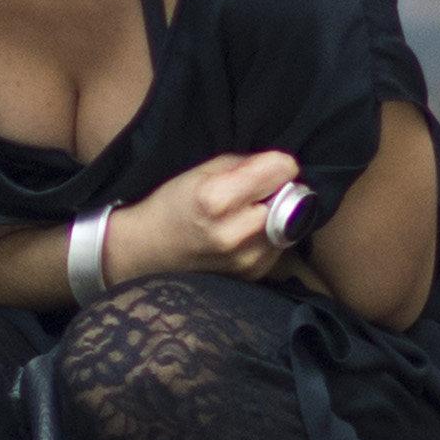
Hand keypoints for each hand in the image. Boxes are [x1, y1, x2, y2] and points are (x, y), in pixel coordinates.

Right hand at [112, 151, 305, 287]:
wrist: (148, 249)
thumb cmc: (173, 204)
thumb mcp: (202, 170)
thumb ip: (245, 163)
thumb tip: (282, 166)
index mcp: (218, 198)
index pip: (283, 169)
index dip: (277, 163)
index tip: (265, 167)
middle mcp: (235, 233)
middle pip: (291, 198)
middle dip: (279, 190)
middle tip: (258, 191)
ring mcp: (245, 260)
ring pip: (290, 224)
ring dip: (277, 214)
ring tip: (247, 214)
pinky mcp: (252, 275)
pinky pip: (280, 246)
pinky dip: (270, 235)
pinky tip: (244, 234)